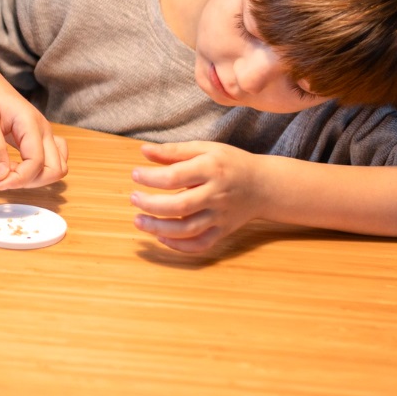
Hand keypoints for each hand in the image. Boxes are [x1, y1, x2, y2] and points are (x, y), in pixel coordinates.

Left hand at [0, 66, 65, 189]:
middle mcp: (43, 129)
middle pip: (55, 169)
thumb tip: (1, 176)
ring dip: (36, 178)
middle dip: (30, 181)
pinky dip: (37, 170)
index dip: (19, 179)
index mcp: (30, 123)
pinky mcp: (38, 137)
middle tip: (3, 177)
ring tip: (9, 171)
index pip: (37, 162)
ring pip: (57, 167)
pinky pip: (51, 160)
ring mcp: (43, 133)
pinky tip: (15, 166)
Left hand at [129, 141, 267, 252]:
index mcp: (211, 169)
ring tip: (138, 221)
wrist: (264, 185)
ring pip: (188, 229)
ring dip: (159, 229)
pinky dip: (179, 246)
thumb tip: (143, 150)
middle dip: (151, 205)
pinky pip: (201, 244)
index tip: (135, 175)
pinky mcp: (223, 231)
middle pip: (179, 206)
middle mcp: (216, 195)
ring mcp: (220, 216)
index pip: (175, 176)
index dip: (150, 178)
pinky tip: (161, 238)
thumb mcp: (206, 149)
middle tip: (133, 199)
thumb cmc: (230, 163)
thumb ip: (174, 151)